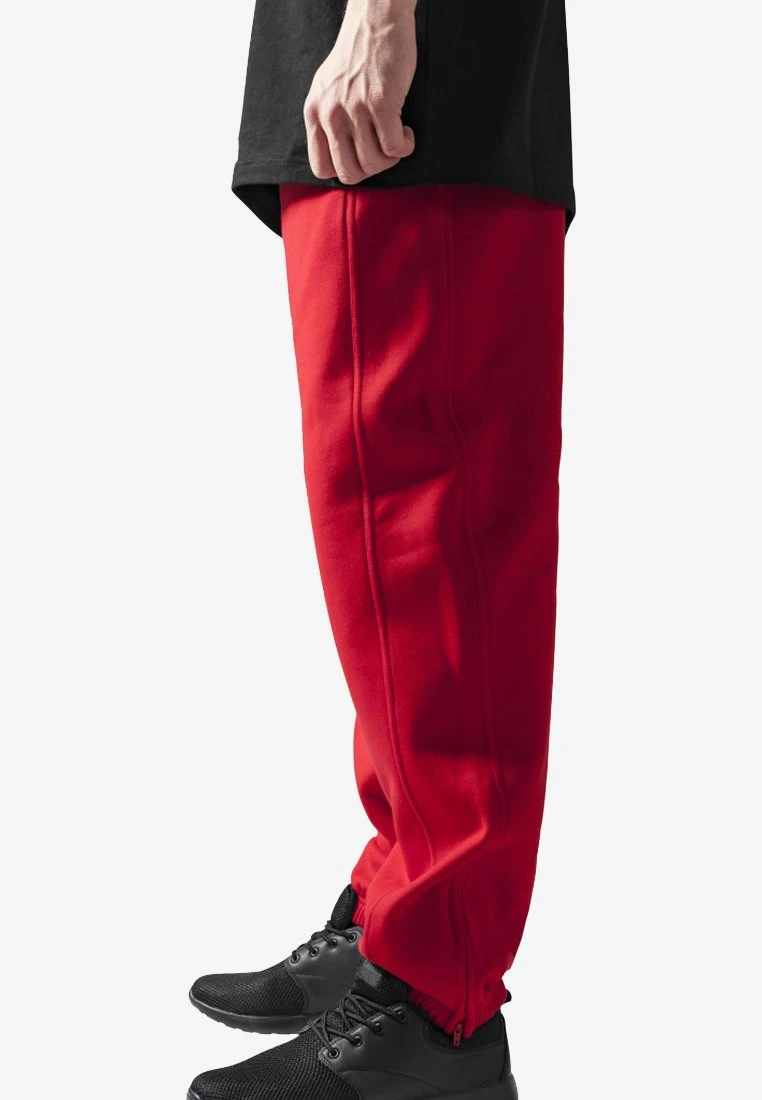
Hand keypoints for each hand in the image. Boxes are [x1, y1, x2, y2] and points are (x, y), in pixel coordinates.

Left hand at [304, 0, 417, 184]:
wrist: (375, 19)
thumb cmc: (357, 55)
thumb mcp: (328, 89)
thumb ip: (328, 121)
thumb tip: (341, 155)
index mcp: (314, 113)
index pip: (322, 168)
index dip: (345, 169)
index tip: (360, 156)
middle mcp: (330, 114)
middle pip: (349, 173)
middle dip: (371, 169)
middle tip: (381, 150)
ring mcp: (354, 109)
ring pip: (373, 163)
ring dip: (390, 157)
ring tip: (395, 135)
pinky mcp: (380, 103)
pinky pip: (394, 148)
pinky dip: (405, 146)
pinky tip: (406, 130)